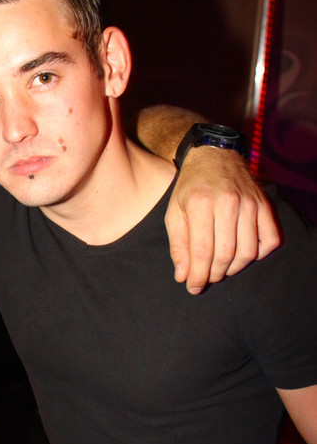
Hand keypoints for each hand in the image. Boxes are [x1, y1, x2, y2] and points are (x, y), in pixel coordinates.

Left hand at [166, 149, 280, 293]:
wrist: (214, 156)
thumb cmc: (190, 189)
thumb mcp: (174, 213)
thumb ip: (178, 246)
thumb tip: (183, 276)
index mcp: (201, 204)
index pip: (203, 251)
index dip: (198, 275)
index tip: (193, 287)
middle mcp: (228, 203)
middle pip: (226, 254)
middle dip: (214, 274)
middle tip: (206, 278)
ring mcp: (250, 203)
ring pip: (248, 251)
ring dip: (233, 268)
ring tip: (220, 268)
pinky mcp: (265, 205)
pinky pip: (269, 241)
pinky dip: (257, 255)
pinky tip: (241, 254)